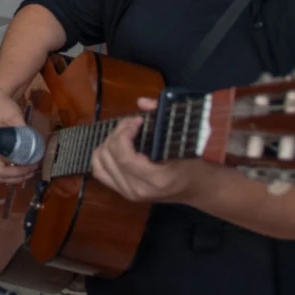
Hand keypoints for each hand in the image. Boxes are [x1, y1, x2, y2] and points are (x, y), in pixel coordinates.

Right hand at [0, 90, 39, 184]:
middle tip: (32, 172)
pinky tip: (26, 167)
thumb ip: (21, 128)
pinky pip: (4, 166)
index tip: (32, 165)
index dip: (17, 171)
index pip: (0, 166)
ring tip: (30, 172)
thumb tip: (32, 142)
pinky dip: (14, 171)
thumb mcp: (13, 115)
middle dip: (16, 177)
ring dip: (15, 177)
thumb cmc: (3, 106)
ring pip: (0, 173)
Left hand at [90, 97, 206, 202]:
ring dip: (109, 141)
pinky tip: (114, 145)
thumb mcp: (185, 142)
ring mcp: (127, 192)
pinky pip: (99, 170)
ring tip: (124, 132)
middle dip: (117, 133)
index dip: (125, 132)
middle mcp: (138, 189)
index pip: (124, 156)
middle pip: (110, 156)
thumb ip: (163, 118)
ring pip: (100, 162)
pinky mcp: (122, 191)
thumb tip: (142, 102)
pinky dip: (102, 155)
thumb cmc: (192, 164)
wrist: (196, 188)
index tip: (137, 121)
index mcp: (155, 179)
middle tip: (132, 123)